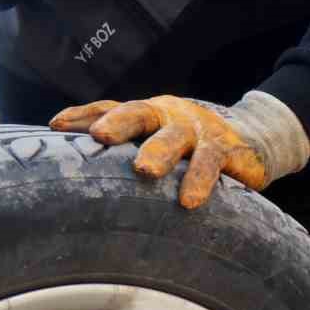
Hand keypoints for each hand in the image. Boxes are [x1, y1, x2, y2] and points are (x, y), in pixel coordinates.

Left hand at [50, 95, 269, 208]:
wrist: (253, 140)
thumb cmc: (190, 146)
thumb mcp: (158, 141)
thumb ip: (125, 152)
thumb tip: (70, 169)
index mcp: (149, 113)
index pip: (112, 108)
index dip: (84, 114)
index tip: (56, 125)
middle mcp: (171, 115)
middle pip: (140, 113)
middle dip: (119, 123)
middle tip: (100, 135)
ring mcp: (200, 129)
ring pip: (176, 137)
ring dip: (159, 152)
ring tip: (144, 171)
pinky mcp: (228, 148)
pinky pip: (212, 162)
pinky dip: (200, 180)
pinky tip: (189, 201)